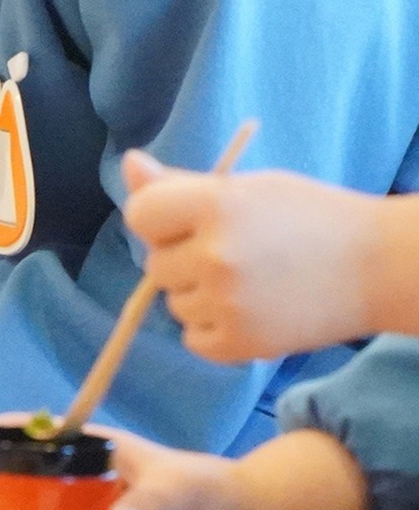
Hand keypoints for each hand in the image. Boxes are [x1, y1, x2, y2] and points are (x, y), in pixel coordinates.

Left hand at [123, 153, 384, 360]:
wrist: (380, 267)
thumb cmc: (310, 216)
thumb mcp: (247, 187)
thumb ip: (180, 183)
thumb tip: (129, 165)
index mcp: (215, 206)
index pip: (140, 213)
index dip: (158, 217)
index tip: (187, 221)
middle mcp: (215, 255)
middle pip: (155, 262)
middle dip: (183, 257)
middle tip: (235, 251)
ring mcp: (227, 303)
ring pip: (174, 302)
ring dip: (198, 295)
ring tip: (251, 281)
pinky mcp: (241, 344)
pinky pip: (192, 338)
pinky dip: (212, 329)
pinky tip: (249, 310)